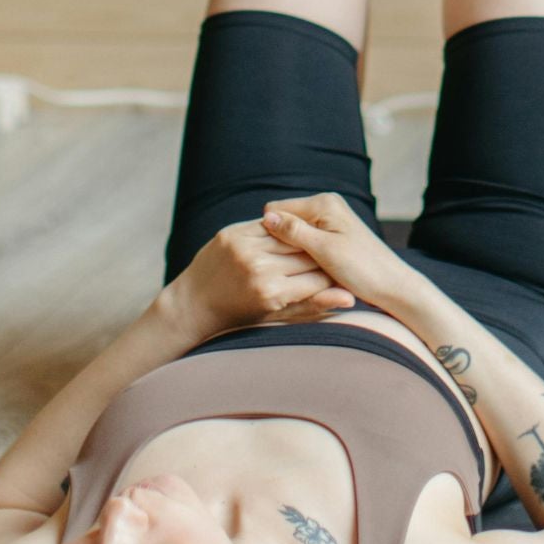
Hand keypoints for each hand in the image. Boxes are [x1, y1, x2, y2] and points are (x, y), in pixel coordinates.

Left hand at [167, 215, 357, 339]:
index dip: (334, 277)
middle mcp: (258, 268)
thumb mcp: (278, 315)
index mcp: (272, 293)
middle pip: (306, 255)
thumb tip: (350, 299)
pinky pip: (267, 227)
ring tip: (316, 246)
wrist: (194, 304)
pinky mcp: (231, 233)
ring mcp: (243, 247)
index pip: (318, 277)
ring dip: (304, 241)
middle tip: (335, 258)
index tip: (345, 276)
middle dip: (323, 258)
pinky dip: (280, 231)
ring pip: (289, 237)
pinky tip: (291, 235)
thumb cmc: (240, 316)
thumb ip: (313, 305)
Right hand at [260, 192, 417, 306]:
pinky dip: (305, 256)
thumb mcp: (324, 251)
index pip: (276, 209)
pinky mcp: (334, 235)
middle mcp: (326, 205)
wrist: (393, 287)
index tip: (278, 256)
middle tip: (292, 267)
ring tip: (304, 270)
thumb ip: (295, 232)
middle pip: (285, 220)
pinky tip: (312, 270)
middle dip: (283, 242)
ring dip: (294, 251)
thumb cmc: (363, 269)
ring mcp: (330, 220)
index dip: (272, 233)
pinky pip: (307, 242)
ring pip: (294, 234)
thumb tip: (266, 217)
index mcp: (323, 202)